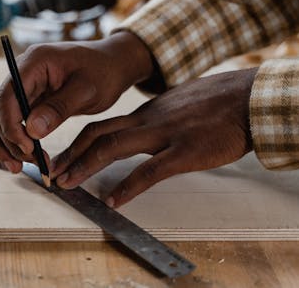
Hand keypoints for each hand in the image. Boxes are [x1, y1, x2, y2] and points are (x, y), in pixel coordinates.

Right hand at [0, 32, 152, 171]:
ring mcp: (22, 86)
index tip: (28, 149)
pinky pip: (11, 121)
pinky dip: (12, 140)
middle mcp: (21, 72)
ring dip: (3, 143)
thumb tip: (32, 132)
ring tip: (17, 167)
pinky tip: (21, 158)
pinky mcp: (28, 99)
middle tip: (25, 164)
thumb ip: (59, 109)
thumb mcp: (87, 90)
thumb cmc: (104, 72)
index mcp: (34, 62)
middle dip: (6, 140)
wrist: (113, 64)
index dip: (11, 126)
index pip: (7, 97)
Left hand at [51, 68, 258, 207]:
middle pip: (97, 135)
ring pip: (114, 147)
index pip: (100, 126)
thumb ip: (153, 120)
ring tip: (67, 183)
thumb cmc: (213, 104)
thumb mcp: (174, 106)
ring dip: (86, 166)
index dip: (76, 144)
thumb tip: (135, 133)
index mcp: (144, 113)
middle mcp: (147, 121)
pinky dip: (129, 186)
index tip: (60, 159)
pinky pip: (151, 170)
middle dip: (71, 155)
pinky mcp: (185, 151)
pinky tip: (114, 201)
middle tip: (52, 173)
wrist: (246, 98)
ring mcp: (164, 134)